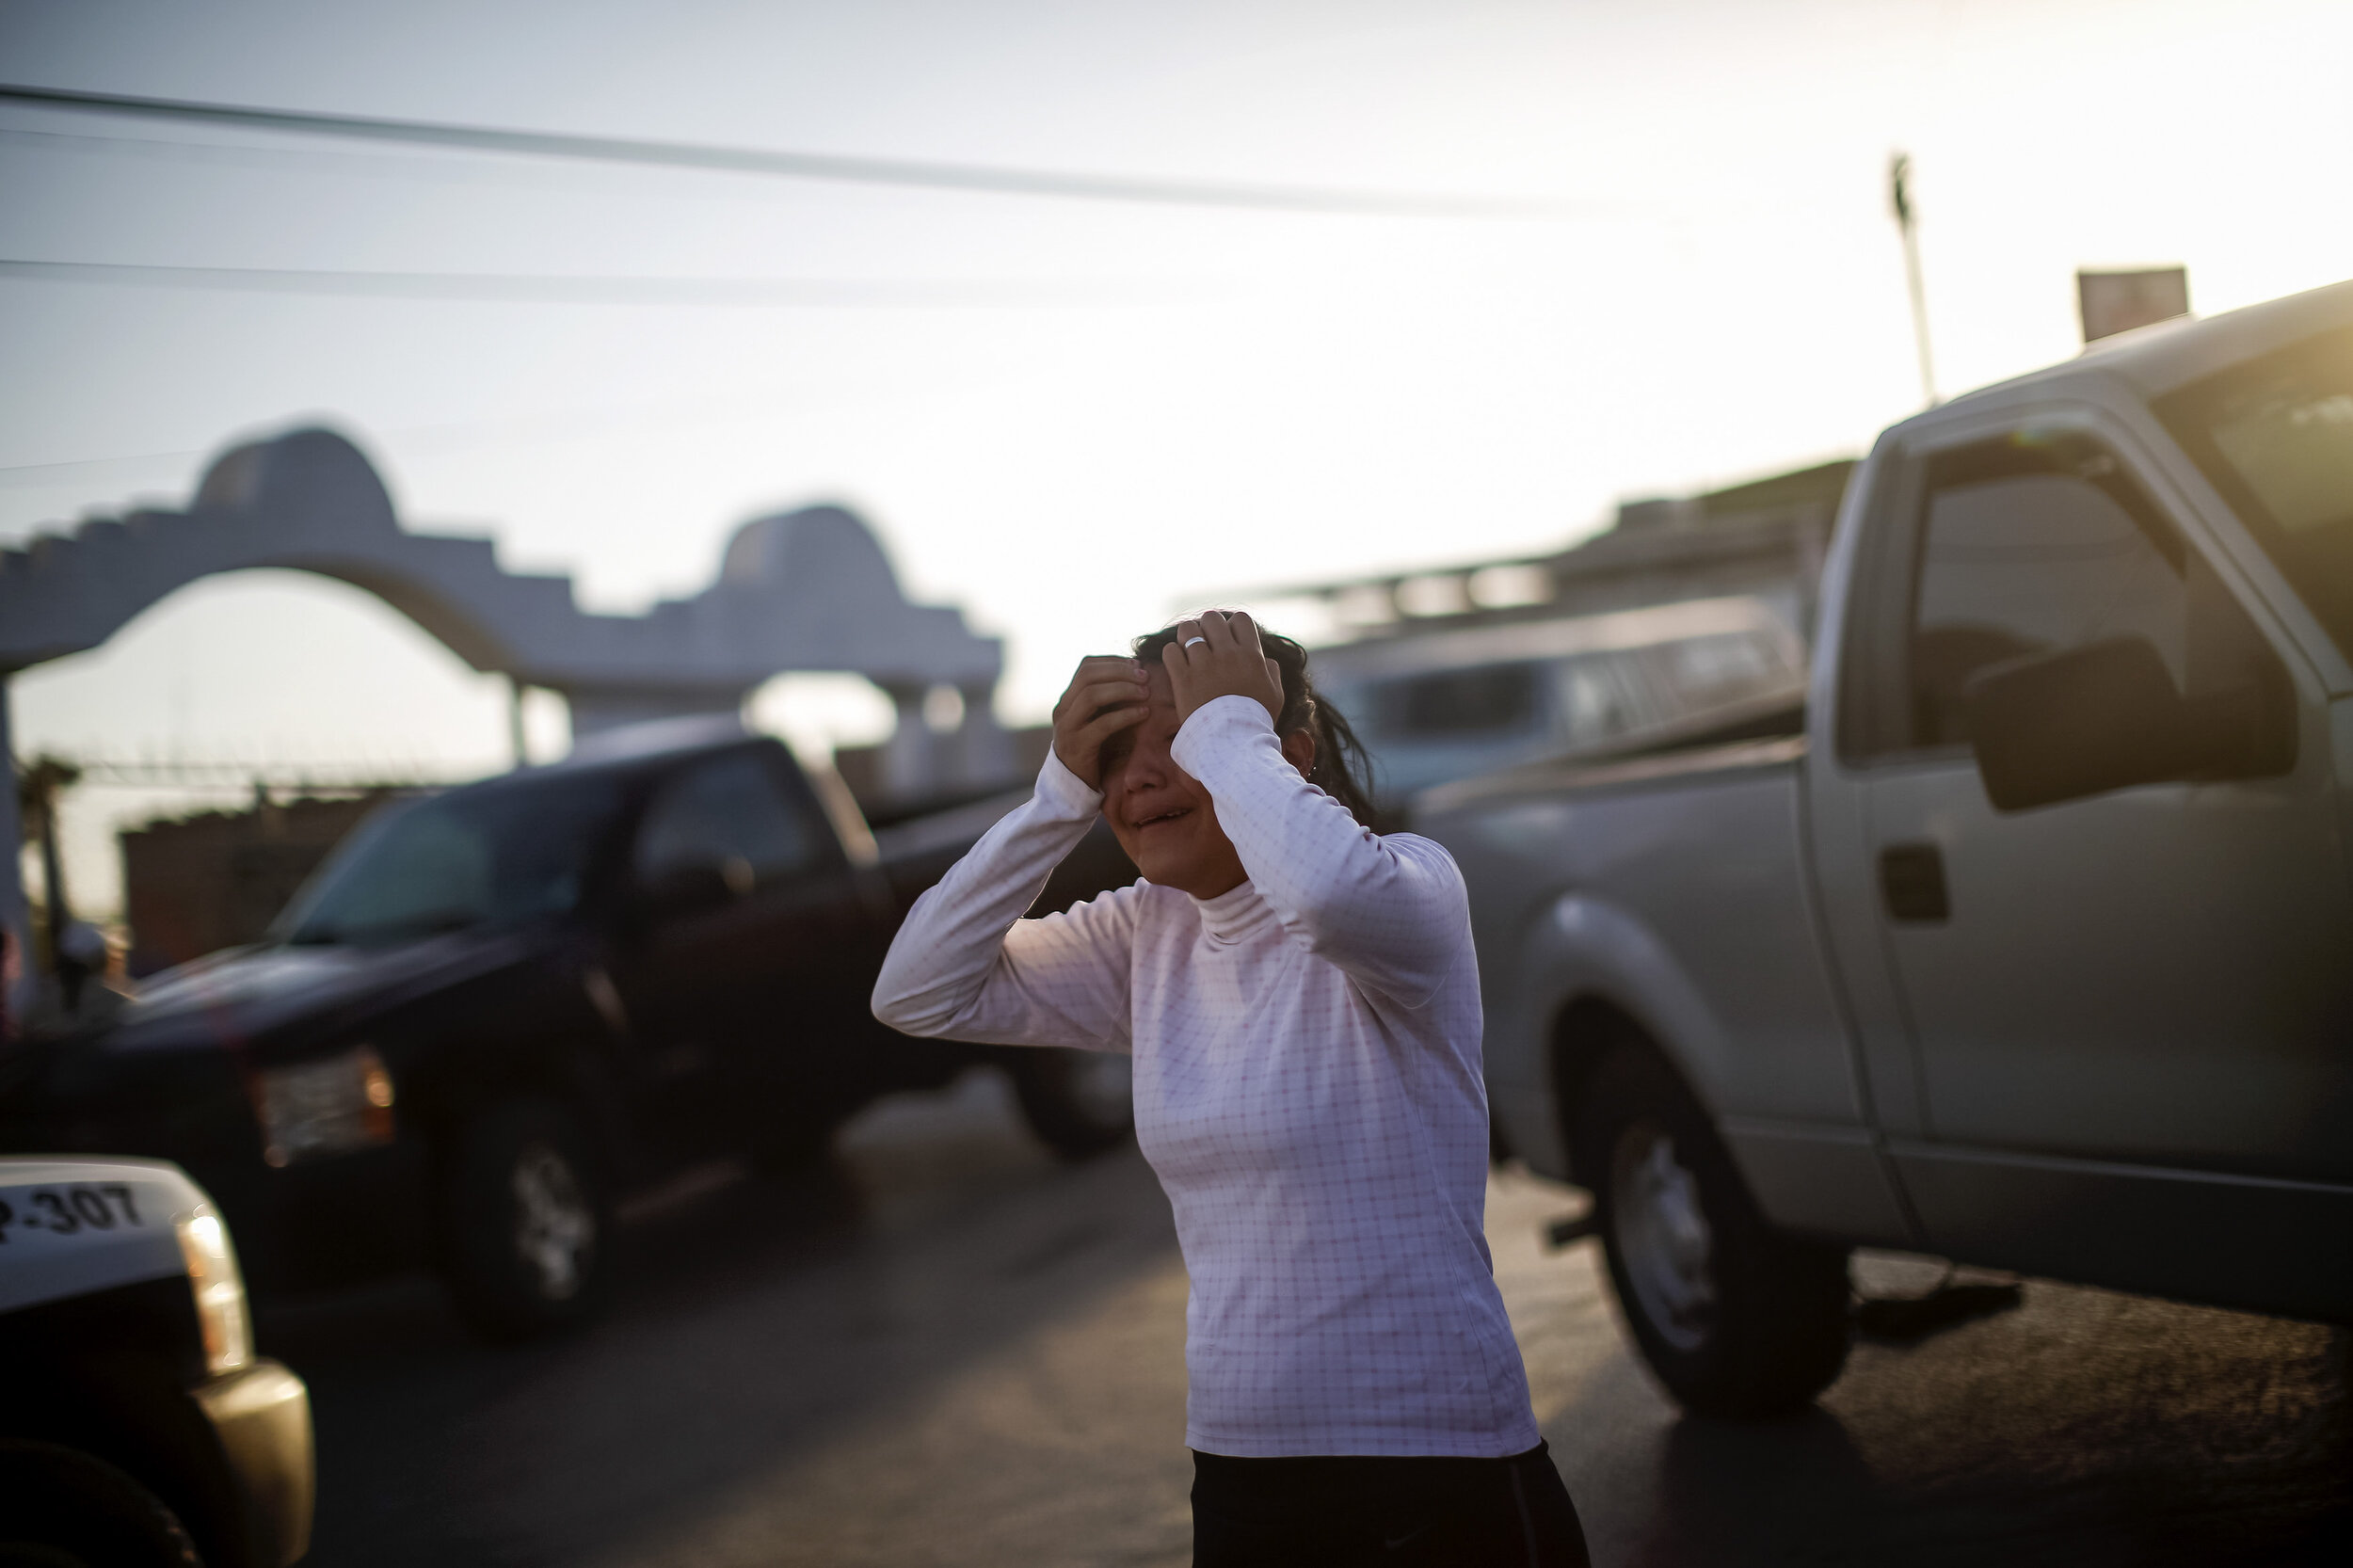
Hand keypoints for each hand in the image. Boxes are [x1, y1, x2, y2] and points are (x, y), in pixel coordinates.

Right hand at [1050, 655, 1148, 789]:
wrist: (1073, 786)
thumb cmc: (1092, 749)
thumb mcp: (1095, 720)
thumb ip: (1106, 700)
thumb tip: (1136, 673)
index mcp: (1067, 699)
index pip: (1086, 666)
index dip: (1113, 661)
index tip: (1136, 665)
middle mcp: (1063, 710)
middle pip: (1088, 676)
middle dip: (1120, 672)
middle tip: (1145, 676)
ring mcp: (1067, 728)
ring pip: (1092, 696)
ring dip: (1123, 689)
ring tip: (1146, 693)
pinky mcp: (1078, 746)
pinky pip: (1102, 724)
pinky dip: (1126, 715)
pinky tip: (1144, 713)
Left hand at [1162, 611, 1282, 728]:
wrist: (1233, 744)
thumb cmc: (1256, 721)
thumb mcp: (1275, 695)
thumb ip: (1271, 672)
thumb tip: (1265, 659)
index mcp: (1251, 656)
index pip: (1240, 619)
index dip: (1231, 626)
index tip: (1227, 640)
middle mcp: (1228, 655)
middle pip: (1212, 618)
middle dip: (1207, 627)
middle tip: (1205, 644)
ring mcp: (1204, 665)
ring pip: (1187, 629)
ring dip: (1186, 637)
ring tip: (1188, 651)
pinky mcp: (1183, 679)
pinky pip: (1170, 650)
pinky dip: (1172, 654)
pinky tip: (1178, 665)